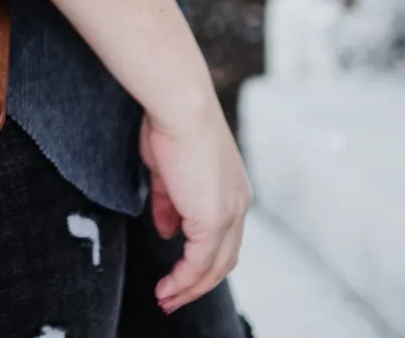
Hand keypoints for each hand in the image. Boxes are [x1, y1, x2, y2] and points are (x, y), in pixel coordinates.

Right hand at [139, 98, 251, 314]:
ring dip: (189, 288)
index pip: (223, 234)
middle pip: (224, 259)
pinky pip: (198, 263)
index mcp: (233, 188)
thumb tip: (167, 230)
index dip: (201, 255)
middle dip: (197, 281)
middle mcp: (238, 204)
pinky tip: (167, 288)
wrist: (180, 105)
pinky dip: (183, 280)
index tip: (178, 268)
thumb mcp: (168, 168)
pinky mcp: (213, 221)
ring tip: (167, 299)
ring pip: (214, 267)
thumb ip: (170, 202)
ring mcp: (229, 214)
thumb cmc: (170, 122)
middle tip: (173, 294)